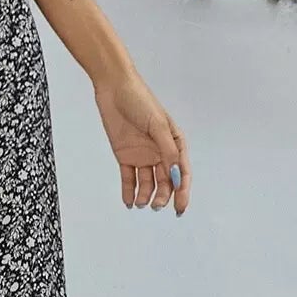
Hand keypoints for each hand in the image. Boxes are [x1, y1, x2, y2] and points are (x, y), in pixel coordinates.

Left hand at [92, 70, 190, 213]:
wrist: (114, 88)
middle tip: (156, 205)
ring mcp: (143, 155)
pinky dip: (129, 191)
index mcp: (174, 143)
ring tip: (141, 203)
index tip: (179, 208)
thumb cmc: (140, 100)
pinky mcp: (125, 156)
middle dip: (162, 196)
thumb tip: (176, 174)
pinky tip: (129, 202)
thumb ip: (167, 150)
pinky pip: (128, 178)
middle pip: (165, 181)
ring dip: (145, 196)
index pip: (182, 172)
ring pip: (147, 183)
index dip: (182, 192)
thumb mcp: (157, 125)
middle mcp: (160, 152)